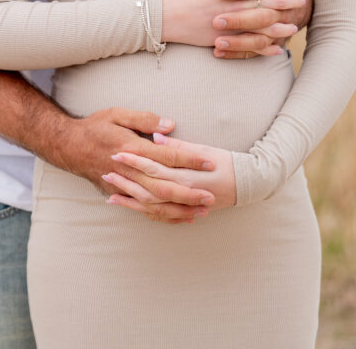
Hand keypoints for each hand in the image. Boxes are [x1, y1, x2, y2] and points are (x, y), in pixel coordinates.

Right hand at [56, 108, 217, 224]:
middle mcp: (128, 171)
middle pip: (163, 187)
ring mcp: (122, 185)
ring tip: (201, 212)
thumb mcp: (117, 114)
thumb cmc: (94, 127)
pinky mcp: (118, 194)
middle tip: (210, 197)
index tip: (209, 163)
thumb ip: (145, 119)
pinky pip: (143, 210)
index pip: (166, 157)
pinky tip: (180, 218)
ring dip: (179, 210)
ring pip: (154, 204)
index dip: (189, 161)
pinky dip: (162, 216)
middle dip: (188, 194)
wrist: (68, 146)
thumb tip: (170, 125)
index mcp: (131, 149)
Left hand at [103, 134, 236, 221]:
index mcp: (185, 175)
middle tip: (107, 171)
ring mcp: (183, 205)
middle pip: (147, 188)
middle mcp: (182, 192)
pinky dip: (143, 213)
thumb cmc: (227, 163)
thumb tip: (154, 138)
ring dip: (130, 201)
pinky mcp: (184, 211)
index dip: (134, 161)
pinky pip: (160, 216)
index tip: (117, 153)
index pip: (154, 167)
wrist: (248, 184)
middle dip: (126, 181)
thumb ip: (177, 146)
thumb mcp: (204, 149)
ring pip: (151, 207)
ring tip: (110, 195)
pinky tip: (130, 208)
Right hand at [162, 0, 303, 54]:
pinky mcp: (226, 38)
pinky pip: (250, 44)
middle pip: (266, 0)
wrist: (169, 17)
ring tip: (292, 26)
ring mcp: (231, 22)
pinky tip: (276, 48)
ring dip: (280, 25)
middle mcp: (234, 4)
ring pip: (263, 24)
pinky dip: (265, 47)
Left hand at [213, 0, 312, 58]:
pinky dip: (237, 53)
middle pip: (262, 17)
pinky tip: (219, 52)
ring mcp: (279, 30)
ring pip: (260, 39)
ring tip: (217, 43)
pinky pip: (255, 52)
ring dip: (238, 42)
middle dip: (239, 20)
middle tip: (216, 21)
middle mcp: (282, 11)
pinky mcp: (272, 43)